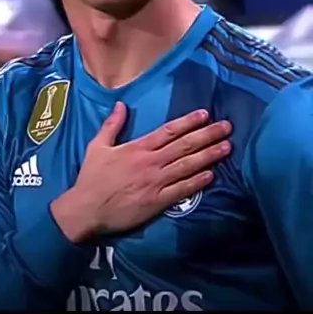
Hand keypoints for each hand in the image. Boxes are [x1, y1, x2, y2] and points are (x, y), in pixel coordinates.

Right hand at [51, 103, 231, 241]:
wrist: (86, 209)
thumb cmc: (91, 177)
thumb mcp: (97, 146)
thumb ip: (112, 125)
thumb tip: (121, 104)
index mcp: (137, 147)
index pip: (168, 131)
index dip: (188, 122)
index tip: (205, 114)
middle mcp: (150, 162)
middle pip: (184, 146)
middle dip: (207, 135)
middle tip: (226, 127)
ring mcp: (156, 182)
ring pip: (187, 166)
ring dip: (208, 155)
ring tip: (226, 147)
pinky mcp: (157, 202)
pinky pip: (182, 190)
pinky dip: (197, 182)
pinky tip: (211, 175)